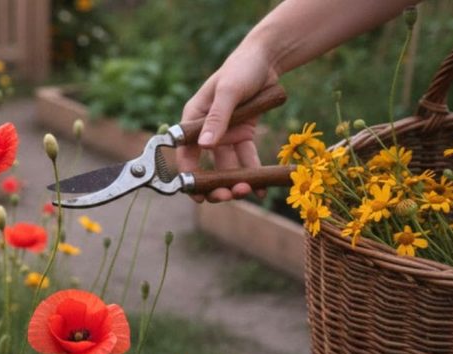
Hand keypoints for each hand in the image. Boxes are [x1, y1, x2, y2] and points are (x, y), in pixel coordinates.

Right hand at [176, 46, 278, 202]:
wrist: (267, 58)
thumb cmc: (241, 69)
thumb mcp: (228, 91)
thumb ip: (217, 119)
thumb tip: (204, 146)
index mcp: (194, 119)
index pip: (185, 152)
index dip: (189, 175)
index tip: (197, 194)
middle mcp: (206, 131)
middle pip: (206, 165)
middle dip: (216, 184)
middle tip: (228, 196)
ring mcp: (225, 134)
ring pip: (227, 166)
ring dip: (235, 181)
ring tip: (247, 191)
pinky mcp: (243, 135)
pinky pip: (246, 158)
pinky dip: (252, 172)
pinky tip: (260, 189)